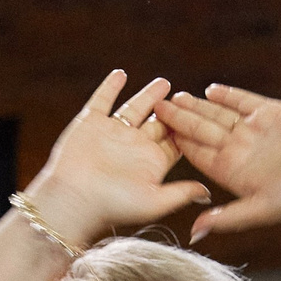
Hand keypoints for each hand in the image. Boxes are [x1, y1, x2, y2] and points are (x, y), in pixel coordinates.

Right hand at [23, 70, 213, 248]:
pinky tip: (120, 74)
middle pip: (159, 123)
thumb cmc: (112, 206)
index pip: (176, 141)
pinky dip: (110, 86)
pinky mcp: (90, 123)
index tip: (203, 114)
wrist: (73, 200)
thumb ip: (181, 193)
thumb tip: (207, 193)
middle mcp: (133, 146)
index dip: (189, 127)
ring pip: (134, 109)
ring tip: (164, 82)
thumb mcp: (154, 201)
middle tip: (186, 95)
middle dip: (172, 109)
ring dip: (148, 95)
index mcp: (150, 162)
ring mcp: (111, 133)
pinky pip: (102, 100)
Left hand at [151, 84, 280, 242]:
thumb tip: (193, 234)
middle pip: (203, 131)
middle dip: (180, 119)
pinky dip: (229, 96)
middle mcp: (240, 150)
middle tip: (157, 106)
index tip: (156, 132)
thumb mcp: (260, 209)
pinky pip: (245, 102)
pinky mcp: (273, 113)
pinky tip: (211, 90)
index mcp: (232, 172)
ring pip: (220, 115)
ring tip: (177, 97)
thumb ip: (226, 218)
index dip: (178, 142)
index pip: (198, 155)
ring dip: (198, 106)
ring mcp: (255, 131)